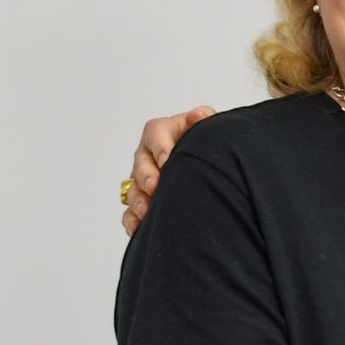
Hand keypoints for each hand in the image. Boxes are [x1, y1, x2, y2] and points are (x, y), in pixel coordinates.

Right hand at [121, 105, 215, 235]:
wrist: (214, 166)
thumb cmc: (207, 143)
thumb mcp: (208, 128)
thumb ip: (203, 120)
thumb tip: (198, 116)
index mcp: (163, 132)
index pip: (155, 134)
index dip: (159, 147)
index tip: (167, 160)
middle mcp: (149, 155)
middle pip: (140, 163)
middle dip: (146, 176)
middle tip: (155, 186)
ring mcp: (144, 179)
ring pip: (133, 189)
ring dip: (138, 200)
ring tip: (147, 211)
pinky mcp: (144, 201)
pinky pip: (131, 212)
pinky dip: (132, 221)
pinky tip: (139, 229)